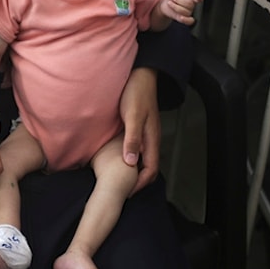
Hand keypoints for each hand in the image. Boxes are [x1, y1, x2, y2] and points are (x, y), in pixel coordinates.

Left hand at [120, 67, 159, 194]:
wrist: (140, 75)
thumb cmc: (136, 93)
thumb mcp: (132, 117)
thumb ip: (132, 139)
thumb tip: (131, 163)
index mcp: (151, 138)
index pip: (151, 169)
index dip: (140, 184)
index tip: (127, 193)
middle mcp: (150, 138)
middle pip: (148, 167)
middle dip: (138, 180)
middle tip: (122, 190)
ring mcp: (145, 133)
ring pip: (143, 158)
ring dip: (134, 169)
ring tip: (120, 178)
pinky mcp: (138, 127)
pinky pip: (137, 148)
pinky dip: (130, 157)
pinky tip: (118, 157)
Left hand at [162, 0, 202, 25]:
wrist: (165, 5)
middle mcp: (191, 6)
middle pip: (190, 4)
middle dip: (179, 0)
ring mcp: (188, 13)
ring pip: (186, 12)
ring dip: (176, 7)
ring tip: (169, 3)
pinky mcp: (183, 19)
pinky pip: (189, 22)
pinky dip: (185, 20)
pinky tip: (181, 17)